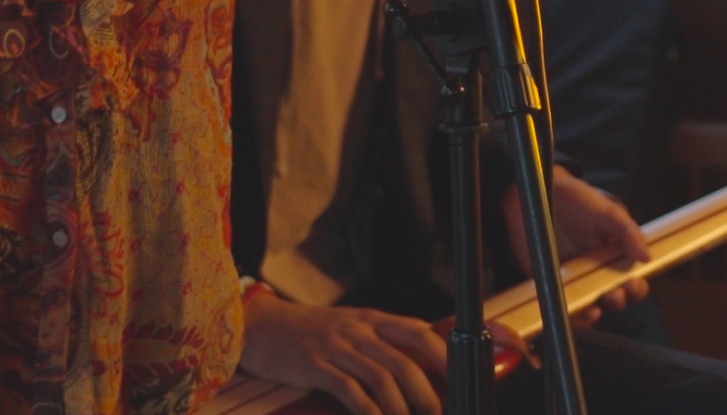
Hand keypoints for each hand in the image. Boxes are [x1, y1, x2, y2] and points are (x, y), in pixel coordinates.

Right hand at [239, 291, 443, 414]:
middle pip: (406, 360)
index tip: (465, 374)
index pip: (421, 331)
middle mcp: (360, 331)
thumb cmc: (312, 331)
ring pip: (382, 377)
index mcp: (374, 320)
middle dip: (428, 392)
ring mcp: (337, 348)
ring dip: (402, 406)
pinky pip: (349, 390)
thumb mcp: (353, 326)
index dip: (447, 353)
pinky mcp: (315, 366)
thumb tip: (425, 361)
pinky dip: (368, 410)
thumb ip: (385, 340)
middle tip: (440, 412)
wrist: (261, 325)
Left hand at [502, 166, 653, 323]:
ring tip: (594, 309)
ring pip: (591, 307)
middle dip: (618, 300)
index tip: (634, 284)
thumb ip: (627, 231)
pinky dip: (571, 316)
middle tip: (614, 294)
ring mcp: (575, 281)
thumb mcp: (606, 210)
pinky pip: (564, 308)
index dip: (637, 287)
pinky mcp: (552, 285)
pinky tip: (575, 312)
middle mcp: (598, 272)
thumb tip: (647, 256)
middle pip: (615, 298)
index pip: (634, 280)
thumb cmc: (577, 200)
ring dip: (595, 313)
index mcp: (616, 256)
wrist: (537, 196)